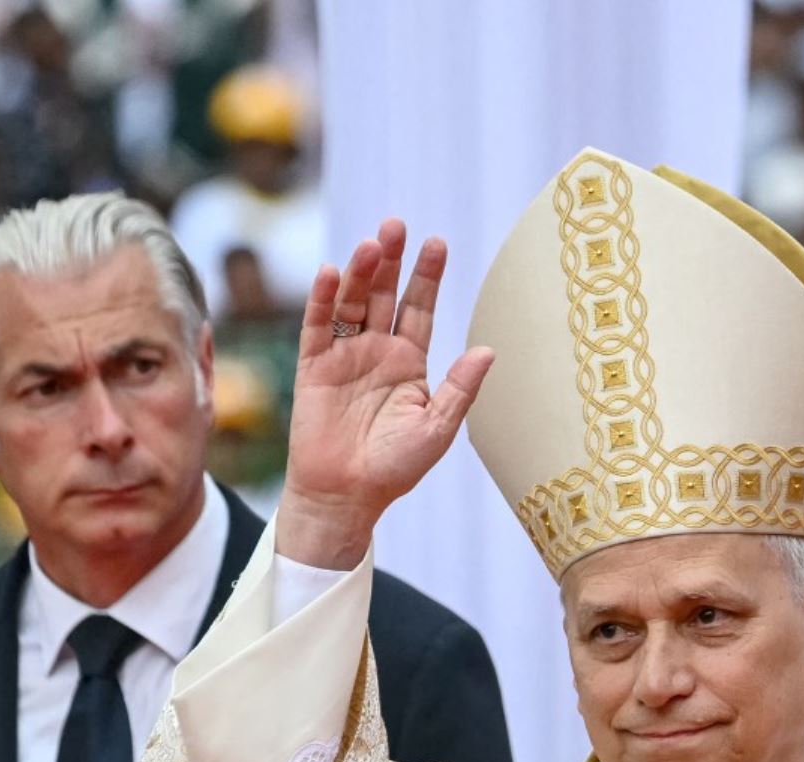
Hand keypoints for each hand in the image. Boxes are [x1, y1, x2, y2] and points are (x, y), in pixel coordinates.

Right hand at [277, 220, 495, 568]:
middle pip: (385, 295)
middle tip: (398, 225)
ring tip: (372, 244)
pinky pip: (317, 325)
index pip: (419, 309)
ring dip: (361, 272)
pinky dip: (323, 298)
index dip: (426, 277)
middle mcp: (376, 351)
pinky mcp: (313, 366)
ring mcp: (343, 355)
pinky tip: (333, 272)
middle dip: (392, 261)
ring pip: (352, 302)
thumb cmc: (395, 468)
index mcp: (409, 362)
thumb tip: (490, 350)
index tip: (437, 243)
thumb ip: (460, 389)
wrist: (347, 495)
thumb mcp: (438, 428)